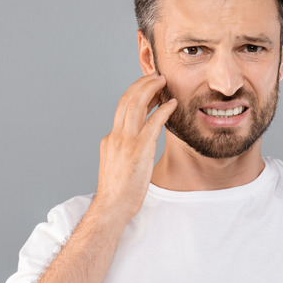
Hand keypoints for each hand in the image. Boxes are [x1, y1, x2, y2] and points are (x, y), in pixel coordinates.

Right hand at [96, 74, 176, 220]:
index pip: (122, 108)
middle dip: (141, 84)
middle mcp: (115, 136)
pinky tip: (172, 104)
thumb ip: (124, 149)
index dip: (135, 92)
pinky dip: (162, 110)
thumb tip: (134, 142)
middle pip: (127, 99)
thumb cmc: (118, 191)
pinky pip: (152, 122)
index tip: (147, 86)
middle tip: (155, 76)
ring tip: (162, 81)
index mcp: (110, 138)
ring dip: (150, 89)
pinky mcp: (139, 149)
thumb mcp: (117, 164)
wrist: (112, 207)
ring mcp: (126, 141)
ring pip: (136, 104)